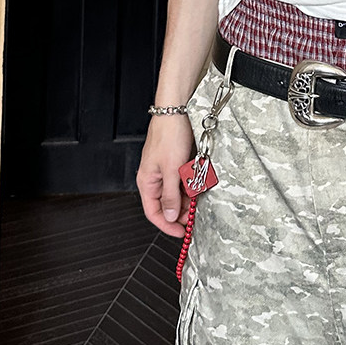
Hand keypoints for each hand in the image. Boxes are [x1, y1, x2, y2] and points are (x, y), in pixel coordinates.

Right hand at [136, 114, 194, 235]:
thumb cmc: (169, 135)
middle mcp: (154, 177)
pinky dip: (190, 184)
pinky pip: (182, 180)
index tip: (182, 233)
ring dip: (188, 196)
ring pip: (176, 192)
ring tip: (198, 195)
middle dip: (181, 210)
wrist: (176, 111)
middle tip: (195, 214)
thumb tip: (169, 215)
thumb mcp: (172, 170)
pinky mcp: (175, 162)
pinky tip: (198, 182)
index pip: (154, 213)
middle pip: (166, 204)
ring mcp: (165, 170)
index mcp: (147, 181)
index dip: (167, 225)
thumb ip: (170, 195)